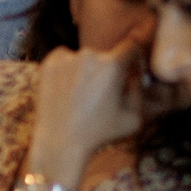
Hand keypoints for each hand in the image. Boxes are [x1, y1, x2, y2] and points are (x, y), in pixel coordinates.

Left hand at [29, 24, 152, 175]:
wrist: (60, 143)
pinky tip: (67, 86)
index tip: (131, 68)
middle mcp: (90, 55)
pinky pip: (64, 57)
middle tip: (102, 91)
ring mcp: (67, 58)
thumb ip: (141, 90)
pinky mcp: (49, 64)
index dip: (134, 57)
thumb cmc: (99, 133)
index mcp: (113, 65)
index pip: (131, 46)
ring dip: (87, 69)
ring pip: (85, 58)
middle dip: (108, 69)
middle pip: (106, 55)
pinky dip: (67, 67)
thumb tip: (138, 75)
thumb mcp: (135, 117)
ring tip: (82, 93)